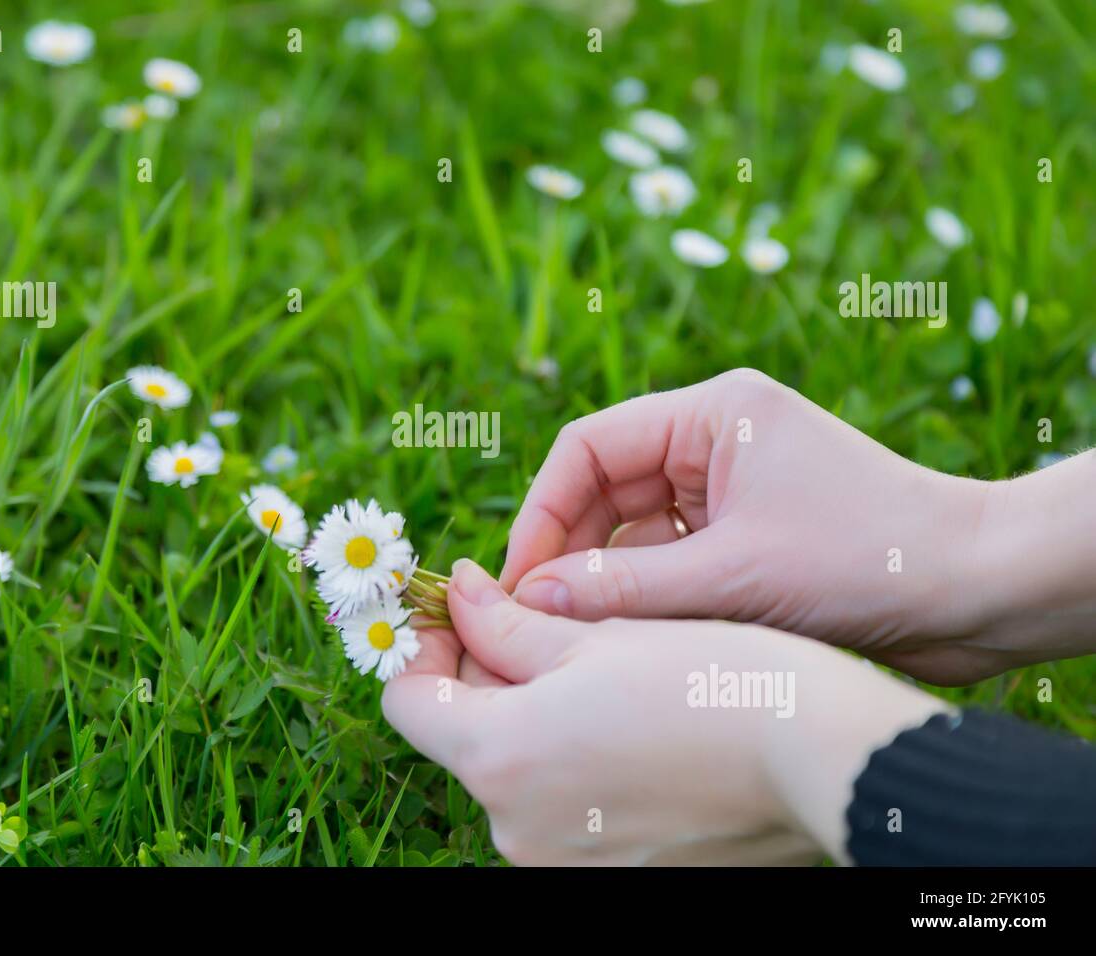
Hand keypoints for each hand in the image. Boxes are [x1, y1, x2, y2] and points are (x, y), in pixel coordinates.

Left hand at [382, 560, 947, 865]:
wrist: (823, 763)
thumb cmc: (713, 683)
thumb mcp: (599, 636)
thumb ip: (509, 622)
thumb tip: (461, 596)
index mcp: (499, 757)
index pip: (408, 699)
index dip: (426, 645)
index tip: (463, 610)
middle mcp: (515, 827)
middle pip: (465, 735)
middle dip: (487, 673)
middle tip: (540, 618)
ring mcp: (561, 862)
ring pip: (516, 770)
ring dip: (534, 715)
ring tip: (599, 666)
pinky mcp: (608, 877)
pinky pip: (562, 808)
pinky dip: (575, 761)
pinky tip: (630, 723)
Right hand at [499, 368, 1020, 684]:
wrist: (977, 592)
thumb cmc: (869, 559)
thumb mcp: (734, 575)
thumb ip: (624, 588)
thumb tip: (531, 597)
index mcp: (712, 413)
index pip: (589, 447)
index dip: (543, 511)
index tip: (519, 578)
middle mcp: (715, 443)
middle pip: (605, 491)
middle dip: (571, 553)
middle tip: (534, 618)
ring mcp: (731, 492)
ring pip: (635, 534)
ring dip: (610, 582)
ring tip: (583, 635)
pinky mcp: (747, 538)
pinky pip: (672, 563)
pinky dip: (650, 600)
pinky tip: (634, 639)